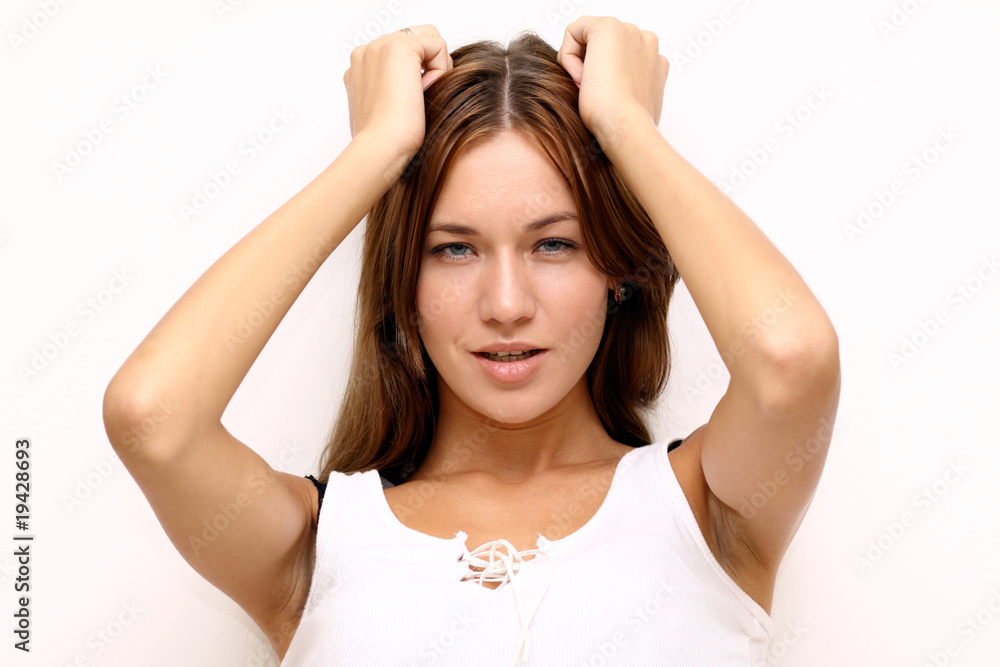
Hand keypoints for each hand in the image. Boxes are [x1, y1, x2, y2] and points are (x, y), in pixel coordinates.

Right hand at [343, 25, 452, 162]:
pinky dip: (440, 70)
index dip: (418, 72)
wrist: (381, 148)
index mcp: (361, 67)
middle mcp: (367, 52)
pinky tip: (425, 92)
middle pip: (417, 38)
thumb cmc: (383, 142)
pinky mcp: (399, 48)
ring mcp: (380, 46)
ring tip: (420, 96)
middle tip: (418, 99)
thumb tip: (418, 86)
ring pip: (429, 39)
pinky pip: (439, 46)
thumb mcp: (386, 111)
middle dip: (428, 65)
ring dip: (435, 67)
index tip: (409, 102)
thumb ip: (394, 89)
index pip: (402, 51)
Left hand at [556, 17, 667, 146]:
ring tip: (590, 88)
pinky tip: (580, 78)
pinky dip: (568, 56)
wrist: (624, 126)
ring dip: (581, 63)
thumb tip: (612, 91)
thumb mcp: (632, 105)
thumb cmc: (626, 125)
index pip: (617, 56)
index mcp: (654, 60)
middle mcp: (645, 41)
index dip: (603, 75)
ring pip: (587, 39)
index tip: (605, 97)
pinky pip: (573, 33)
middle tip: (595, 93)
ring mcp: (629, 31)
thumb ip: (627, 88)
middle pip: (602, 45)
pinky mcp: (607, 27)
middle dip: (590, 66)